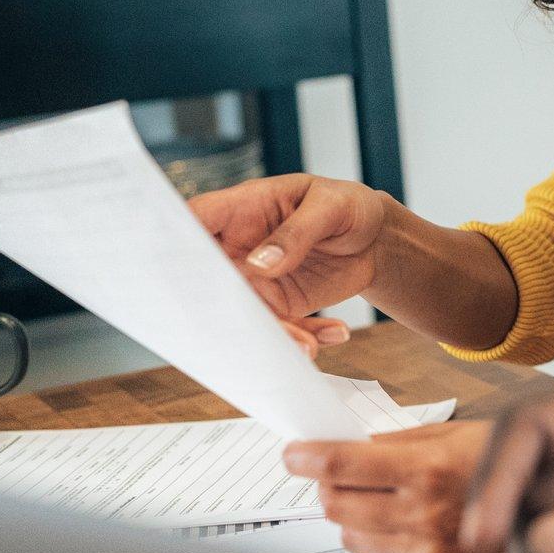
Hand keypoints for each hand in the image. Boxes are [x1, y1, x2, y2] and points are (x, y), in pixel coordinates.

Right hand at [188, 174, 388, 353]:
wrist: (375, 238)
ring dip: (273, 336)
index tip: (182, 270)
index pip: (194, 221)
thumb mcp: (331, 206)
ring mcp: (253, 281)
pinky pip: (278, 330)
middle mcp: (237, 248)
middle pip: (207, 279)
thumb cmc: (347, 206)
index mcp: (241, 210)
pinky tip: (334, 334)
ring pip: (242, 316)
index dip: (177, 243)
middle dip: (220, 310)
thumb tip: (260, 263)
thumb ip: (297, 231)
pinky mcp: (276, 306)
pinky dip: (303, 339)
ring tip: (308, 346)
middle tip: (250, 331)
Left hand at [282, 420, 501, 552]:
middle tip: (342, 474)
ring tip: (381, 500)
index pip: (344, 466)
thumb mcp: (459, 433)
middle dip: (331, 485)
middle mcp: (424, 514)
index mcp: (429, 469)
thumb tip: (355, 443)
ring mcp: (428, 551)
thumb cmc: (513, 462)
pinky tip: (407, 524)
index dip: (309, 458)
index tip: (295, 455)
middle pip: (338, 504)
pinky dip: (381, 542)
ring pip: (351, 537)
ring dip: (354, 516)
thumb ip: (402, 441)